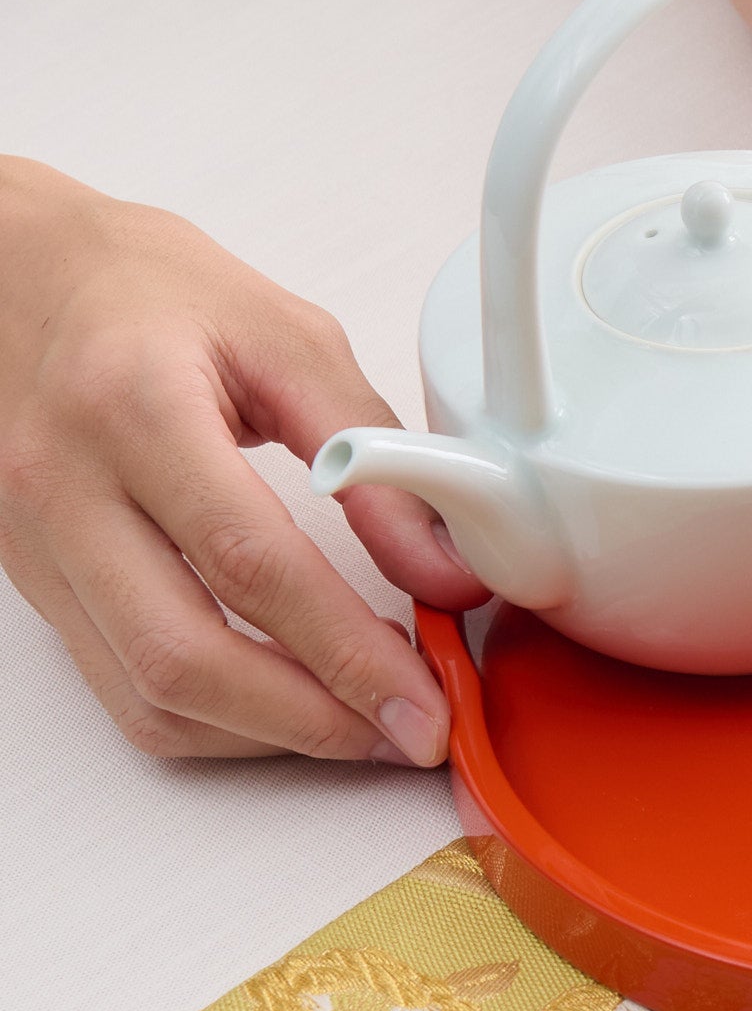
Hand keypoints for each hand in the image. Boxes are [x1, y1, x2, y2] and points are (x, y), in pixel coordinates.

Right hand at [0, 160, 487, 759]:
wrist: (20, 275)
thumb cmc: (158, 296)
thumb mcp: (290, 342)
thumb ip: (377, 459)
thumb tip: (448, 573)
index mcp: (134, 407)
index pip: (250, 562)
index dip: (348, 649)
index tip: (429, 696)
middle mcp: (65, 489)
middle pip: (185, 655)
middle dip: (316, 719)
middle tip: (411, 734)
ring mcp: (36, 548)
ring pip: (148, 695)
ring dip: (272, 735)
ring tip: (369, 727)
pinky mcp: (37, 585)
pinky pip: (123, 689)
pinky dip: (219, 721)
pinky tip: (295, 705)